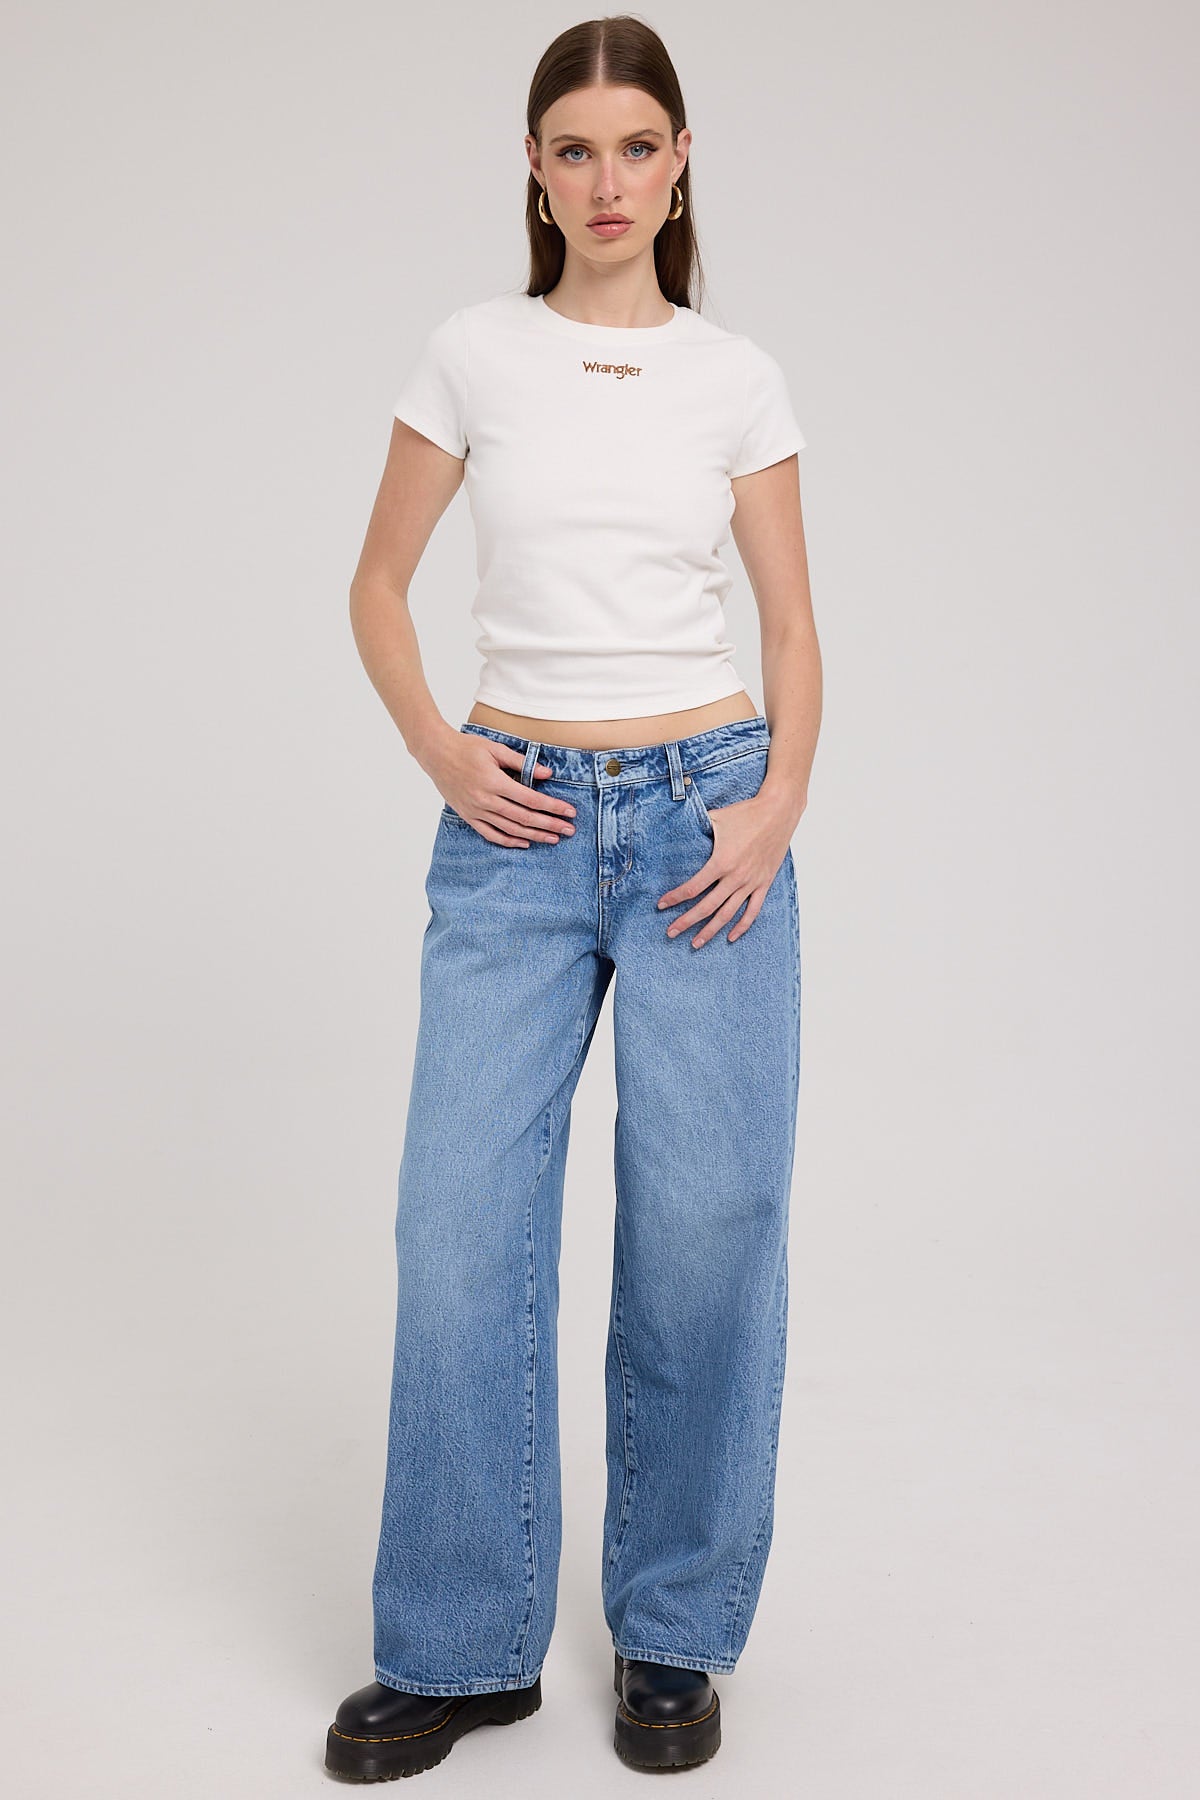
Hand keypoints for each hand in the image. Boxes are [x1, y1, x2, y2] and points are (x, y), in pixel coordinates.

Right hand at [434, 737, 576, 845]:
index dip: (552, 807)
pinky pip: (490, 834)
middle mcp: (486, 799)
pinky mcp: (468, 816)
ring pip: (510, 829)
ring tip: (553, 838)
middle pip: (524, 818)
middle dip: (549, 824)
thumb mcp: (495, 749)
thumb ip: (522, 762)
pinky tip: (524, 843)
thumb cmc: (466, 747)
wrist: (436, 754)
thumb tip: (547, 774)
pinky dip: (508, 841)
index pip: (531, 799)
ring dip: (534, 835)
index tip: (569, 811)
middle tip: (569, 830)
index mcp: (494, 781)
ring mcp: (476, 810)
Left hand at [657, 794, 791, 945]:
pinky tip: (731, 937)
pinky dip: (742, 926)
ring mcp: (751, 883)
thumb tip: (681, 829)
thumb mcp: (716, 818)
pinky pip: (753, 911)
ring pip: (727, 914)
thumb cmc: (746, 813)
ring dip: (710, 931)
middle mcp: (735, 877)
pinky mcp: (764, 883)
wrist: (778, 812)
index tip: (661, 905)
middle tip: (671, 932)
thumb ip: (697, 828)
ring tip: (695, 943)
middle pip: (706, 907)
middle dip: (686, 921)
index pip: (693, 888)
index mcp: (721, 863)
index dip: (675, 898)